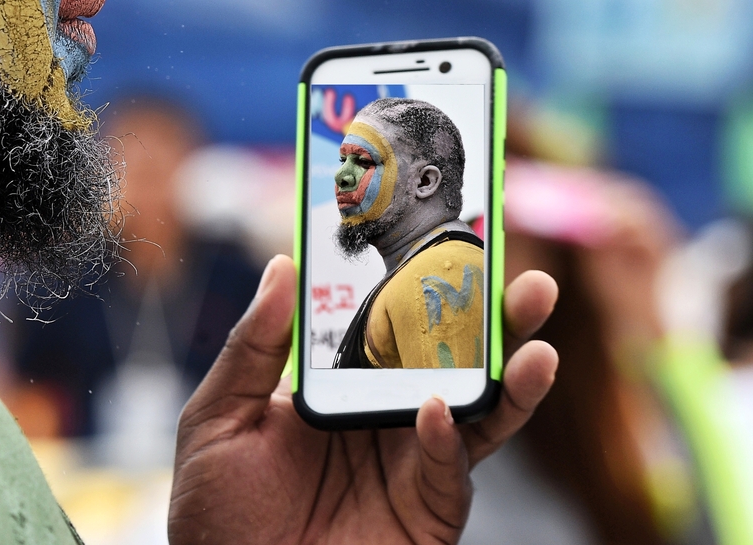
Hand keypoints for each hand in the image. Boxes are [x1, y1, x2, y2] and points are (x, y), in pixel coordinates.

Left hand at [168, 256, 557, 544]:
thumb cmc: (217, 516)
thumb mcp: (217, 418)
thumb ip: (253, 346)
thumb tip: (283, 264)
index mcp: (336, 386)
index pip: (385, 325)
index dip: (417, 285)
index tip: (445, 237)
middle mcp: (383, 418)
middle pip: (447, 360)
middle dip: (490, 323)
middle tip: (522, 278)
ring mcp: (409, 465)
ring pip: (473, 414)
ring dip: (508, 379)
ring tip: (536, 343)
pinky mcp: (424, 514)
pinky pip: (448, 473)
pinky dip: (449, 441)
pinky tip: (437, 412)